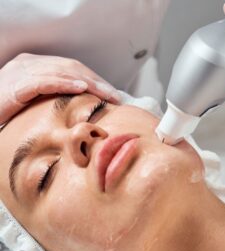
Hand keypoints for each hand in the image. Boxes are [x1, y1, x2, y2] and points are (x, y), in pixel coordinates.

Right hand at [0, 53, 120, 124]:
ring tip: (106, 94)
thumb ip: (56, 98)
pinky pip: (44, 81)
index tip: (112, 93)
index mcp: (37, 67)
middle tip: (115, 95)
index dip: (95, 80)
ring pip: (62, 72)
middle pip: (72, 68)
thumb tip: (82, 105)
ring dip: (88, 83)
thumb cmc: (10, 112)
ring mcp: (23, 72)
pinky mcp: (16, 85)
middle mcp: (31, 64)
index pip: (73, 70)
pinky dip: (64, 84)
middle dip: (97, 82)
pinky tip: (81, 88)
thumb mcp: (37, 102)